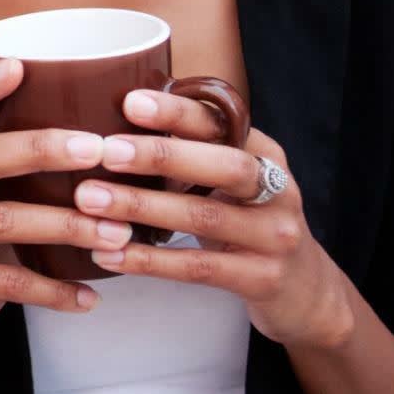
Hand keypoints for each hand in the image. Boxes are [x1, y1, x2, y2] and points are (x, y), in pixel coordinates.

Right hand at [0, 59, 139, 376]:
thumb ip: (18, 174)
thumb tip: (104, 137)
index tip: (20, 65)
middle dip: (40, 148)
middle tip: (97, 148)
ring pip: (2, 221)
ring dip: (67, 225)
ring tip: (117, 232)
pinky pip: (5, 280)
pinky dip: (54, 288)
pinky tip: (91, 295)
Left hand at [72, 86, 355, 349]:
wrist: (304, 291)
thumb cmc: (248, 222)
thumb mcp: (231, 182)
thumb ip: (190, 151)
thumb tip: (117, 114)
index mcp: (266, 153)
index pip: (223, 124)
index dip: (178, 112)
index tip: (131, 102)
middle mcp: (278, 189)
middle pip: (223, 165)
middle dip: (161, 155)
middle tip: (105, 151)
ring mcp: (275, 236)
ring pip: (205, 217)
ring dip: (142, 207)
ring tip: (89, 200)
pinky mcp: (262, 279)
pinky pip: (199, 267)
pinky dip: (150, 261)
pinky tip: (109, 254)